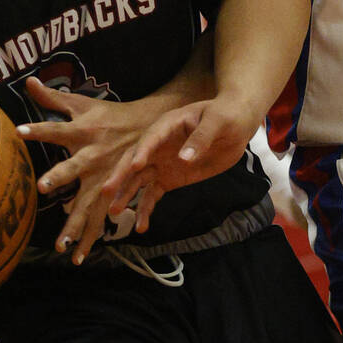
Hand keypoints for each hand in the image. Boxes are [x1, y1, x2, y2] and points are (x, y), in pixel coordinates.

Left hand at [16, 77, 167, 262]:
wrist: (150, 126)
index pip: (56, 129)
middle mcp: (93, 155)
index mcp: (84, 132)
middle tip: (42, 187)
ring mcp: (105, 175)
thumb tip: (28, 81)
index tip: (19, 130)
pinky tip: (80, 255)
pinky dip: (92, 235)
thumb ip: (53, 97)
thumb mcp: (83, 103)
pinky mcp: (115, 190)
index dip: (38, 128)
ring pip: (88, 202)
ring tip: (61, 247)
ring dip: (76, 224)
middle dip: (59, 176)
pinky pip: (102, 216)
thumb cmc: (108, 115)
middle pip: (73, 166)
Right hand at [105, 99, 261, 216]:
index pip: (151, 138)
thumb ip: (201, 139)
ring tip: (114, 213)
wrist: (235, 127)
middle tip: (108, 191)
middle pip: (135, 160)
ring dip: (126, 195)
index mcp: (168, 124)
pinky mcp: (168, 179)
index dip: (143, 151)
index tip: (135, 166)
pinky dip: (146, 208)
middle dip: (121, 175)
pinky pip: (153, 194)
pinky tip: (141, 226)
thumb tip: (184, 159)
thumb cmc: (225, 116)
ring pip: (138, 180)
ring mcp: (161, 163)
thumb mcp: (217, 122)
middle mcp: (158, 145)